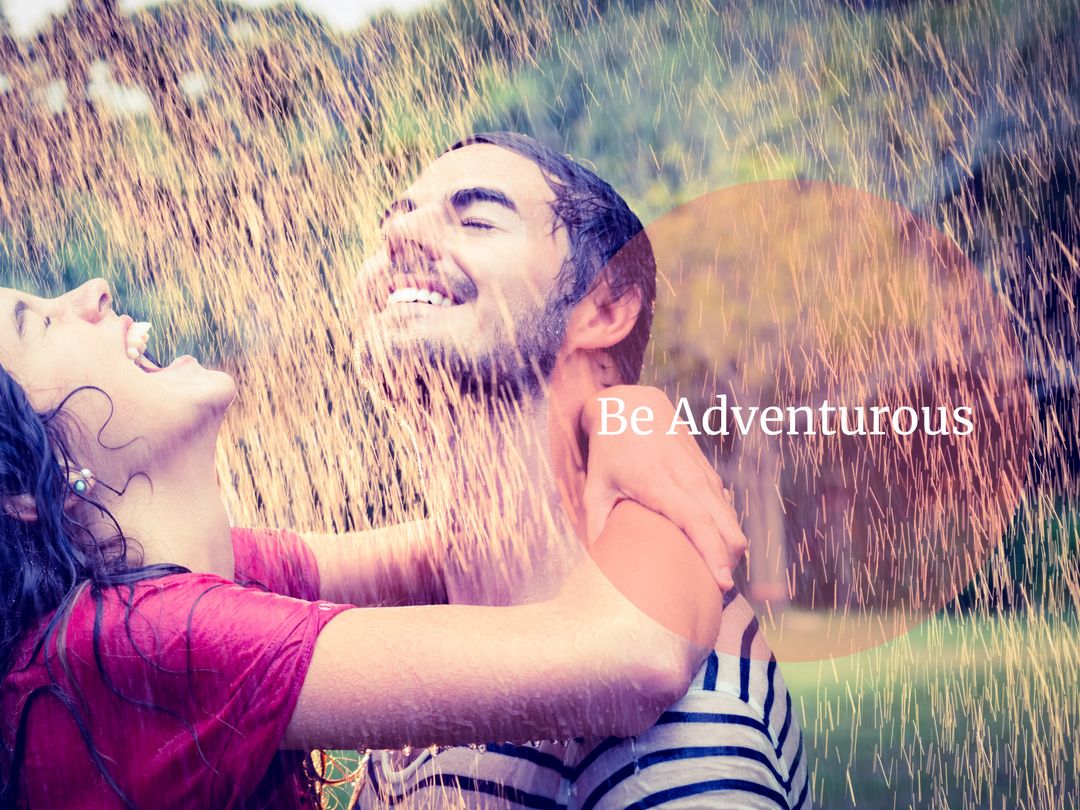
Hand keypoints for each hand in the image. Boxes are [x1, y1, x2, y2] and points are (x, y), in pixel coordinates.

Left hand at [580, 386, 747, 589]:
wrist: (632, 404)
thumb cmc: (610, 447)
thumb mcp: (596, 484)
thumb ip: (596, 522)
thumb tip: (595, 560)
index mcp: (662, 484)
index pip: (699, 523)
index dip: (714, 555)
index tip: (723, 583)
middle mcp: (690, 479)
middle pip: (728, 528)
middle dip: (731, 562)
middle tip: (715, 591)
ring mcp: (703, 475)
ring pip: (731, 520)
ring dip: (730, 549)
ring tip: (716, 576)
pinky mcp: (707, 473)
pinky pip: (725, 508)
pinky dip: (725, 531)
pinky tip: (713, 549)